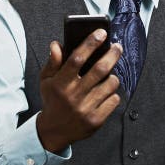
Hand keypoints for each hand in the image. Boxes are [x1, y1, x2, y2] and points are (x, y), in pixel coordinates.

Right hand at [36, 29, 122, 153]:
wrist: (54, 132)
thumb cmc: (52, 100)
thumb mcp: (47, 81)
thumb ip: (53, 62)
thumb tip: (56, 44)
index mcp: (60, 83)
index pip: (76, 58)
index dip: (90, 43)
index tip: (101, 32)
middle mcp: (73, 96)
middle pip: (99, 70)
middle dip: (112, 55)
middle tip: (117, 47)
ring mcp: (86, 109)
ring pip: (110, 84)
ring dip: (113, 76)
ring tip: (109, 75)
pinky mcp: (96, 120)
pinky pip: (113, 100)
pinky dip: (113, 94)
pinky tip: (106, 93)